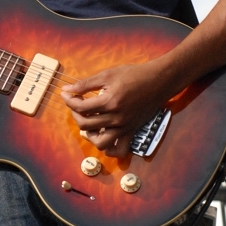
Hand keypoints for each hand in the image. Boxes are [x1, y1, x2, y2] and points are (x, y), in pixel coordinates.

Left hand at [60, 62, 174, 157]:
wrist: (158, 80)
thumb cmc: (134, 74)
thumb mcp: (107, 74)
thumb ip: (85, 84)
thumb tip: (67, 90)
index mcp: (109, 102)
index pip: (81, 107)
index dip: (69, 100)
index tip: (66, 94)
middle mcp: (116, 118)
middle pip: (85, 124)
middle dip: (75, 114)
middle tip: (76, 104)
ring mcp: (124, 127)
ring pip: (100, 143)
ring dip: (89, 136)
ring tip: (88, 124)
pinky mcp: (132, 131)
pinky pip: (120, 150)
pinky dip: (109, 150)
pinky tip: (103, 137)